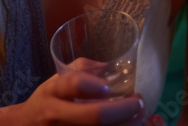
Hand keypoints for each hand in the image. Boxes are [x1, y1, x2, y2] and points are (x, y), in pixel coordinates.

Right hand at [13, 72, 146, 125]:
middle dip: (123, 109)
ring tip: (140, 116)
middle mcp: (57, 115)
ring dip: (127, 125)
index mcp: (53, 92)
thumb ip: (83, 71)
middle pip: (95, 116)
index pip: (72, 85)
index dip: (92, 85)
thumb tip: (116, 67)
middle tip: (139, 102)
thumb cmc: (47, 101)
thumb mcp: (56, 81)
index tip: (108, 87)